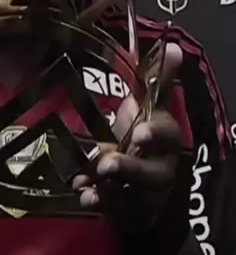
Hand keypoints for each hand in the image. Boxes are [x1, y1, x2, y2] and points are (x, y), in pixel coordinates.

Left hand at [73, 42, 191, 254]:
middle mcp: (159, 166)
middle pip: (151, 171)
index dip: (155, 134)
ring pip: (131, 193)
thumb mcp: (149, 108)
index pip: (167, 134)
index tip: (139, 133)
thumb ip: (157, 82)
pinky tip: (84, 197)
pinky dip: (98, 202)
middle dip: (130, 168)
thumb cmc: (143, 136)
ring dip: (111, 187)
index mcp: (164, 138)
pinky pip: (113, 208)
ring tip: (93, 180)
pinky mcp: (127, 208)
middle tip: (106, 164)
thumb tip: (171, 46)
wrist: (142, 183)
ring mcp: (144, 192)